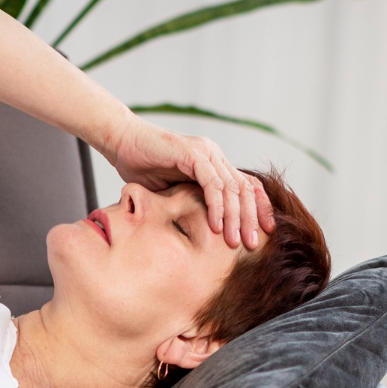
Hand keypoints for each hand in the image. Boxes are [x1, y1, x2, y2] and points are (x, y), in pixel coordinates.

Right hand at [105, 116, 274, 249]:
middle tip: (253, 244)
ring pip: (231, 188)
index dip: (259, 208)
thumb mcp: (174, 191)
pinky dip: (216, 206)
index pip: (247, 186)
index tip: (265, 233)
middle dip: (252, 218)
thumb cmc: (143, 168)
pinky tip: (216, 225)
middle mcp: (215, 156)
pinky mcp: (192, 154)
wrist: (121, 143)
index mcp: (215, 164)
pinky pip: (211, 183)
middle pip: (245, 189)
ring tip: (234, 242)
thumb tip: (208, 230)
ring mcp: (205, 153)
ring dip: (235, 217)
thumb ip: (193, 203)